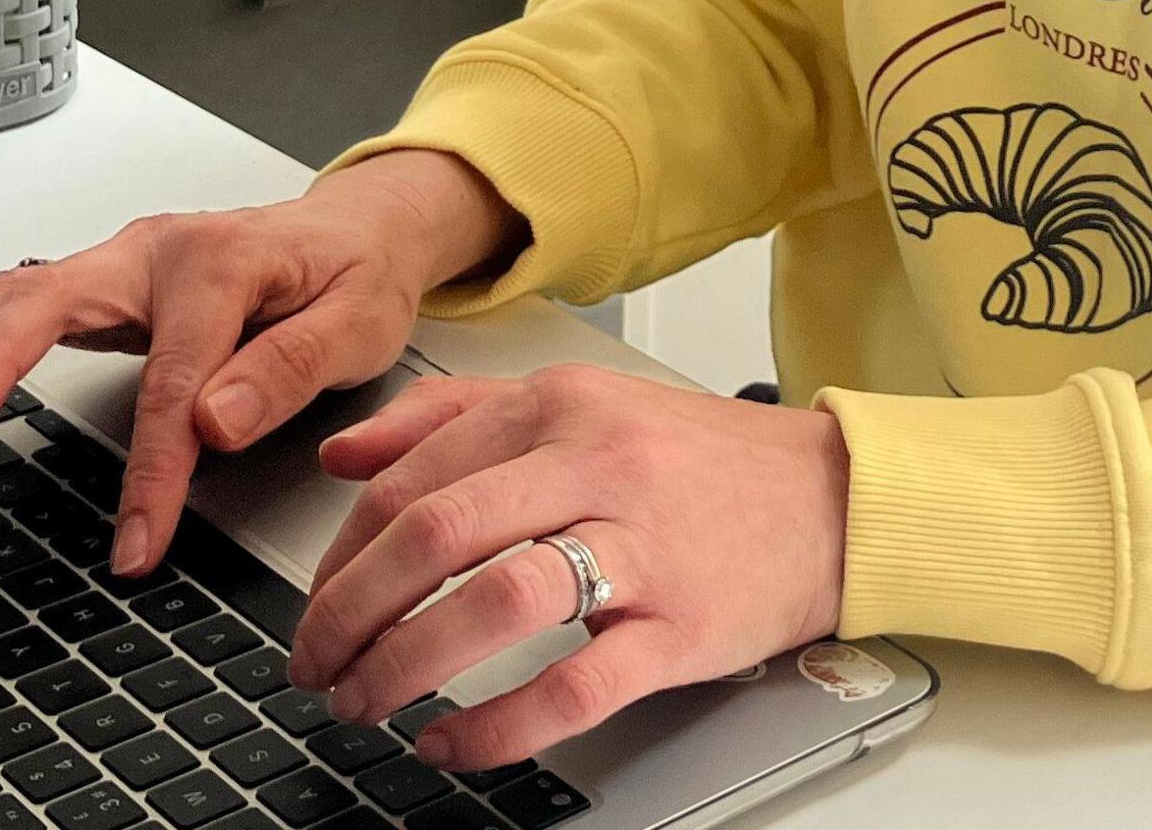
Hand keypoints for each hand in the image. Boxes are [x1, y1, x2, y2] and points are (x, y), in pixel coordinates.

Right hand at [0, 151, 522, 575]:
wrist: (361, 229)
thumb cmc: (358, 274)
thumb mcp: (358, 322)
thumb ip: (288, 369)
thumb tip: (214, 421)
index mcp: (221, 262)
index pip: (173, 385)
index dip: (152, 473)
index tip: (135, 544)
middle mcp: (156, 252)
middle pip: (51, 307)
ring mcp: (122, 263)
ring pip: (19, 300)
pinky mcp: (104, 283)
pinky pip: (17, 299)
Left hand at [287, 363, 849, 773]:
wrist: (837, 498)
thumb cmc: (701, 462)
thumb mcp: (579, 405)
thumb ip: (455, 416)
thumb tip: (343, 456)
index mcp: (559, 406)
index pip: (410, 478)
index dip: (340, 556)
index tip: (315, 607)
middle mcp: (595, 464)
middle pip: (435, 533)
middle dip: (350, 613)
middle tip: (317, 666)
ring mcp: (643, 545)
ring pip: (495, 601)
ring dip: (406, 664)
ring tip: (370, 702)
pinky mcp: (682, 626)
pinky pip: (574, 686)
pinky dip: (497, 726)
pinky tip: (454, 745)